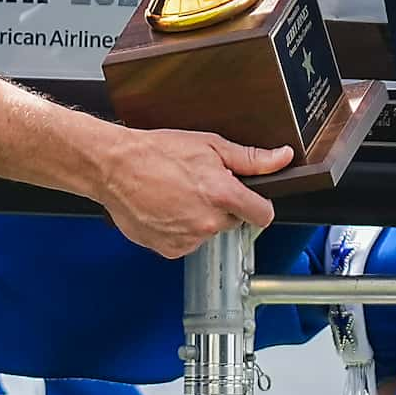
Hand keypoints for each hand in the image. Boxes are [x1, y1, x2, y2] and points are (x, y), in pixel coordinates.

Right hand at [94, 128, 288, 256]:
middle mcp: (208, 222)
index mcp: (222, 194)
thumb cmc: (155, 151)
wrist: (113, 166)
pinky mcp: (170, 250)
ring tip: (176, 195)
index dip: (257, 204)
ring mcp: (188, 239)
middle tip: (198, 186)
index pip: (263, 214)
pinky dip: (178, 230)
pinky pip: (186, 242)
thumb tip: (282, 158)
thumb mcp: (208, 144)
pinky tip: (165, 209)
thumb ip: (250, 157)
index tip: (247, 198)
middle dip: (222, 207)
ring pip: (208, 232)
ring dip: (198, 218)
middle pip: (233, 221)